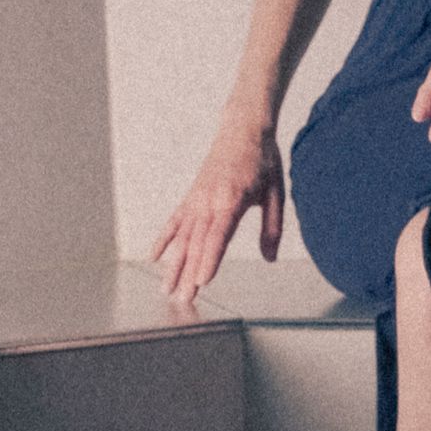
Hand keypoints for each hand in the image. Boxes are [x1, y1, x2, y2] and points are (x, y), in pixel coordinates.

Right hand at [149, 116, 285, 301]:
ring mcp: (196, 199)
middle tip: (182, 300)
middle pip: (197, 243)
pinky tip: (154, 258)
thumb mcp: (276, 193)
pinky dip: (163, 240)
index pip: (219, 235)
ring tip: (166, 289)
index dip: (210, 259)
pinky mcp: (191, 198)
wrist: (243, 129)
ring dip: (173, 265)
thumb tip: (270, 258)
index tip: (203, 280)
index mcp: (232, 199)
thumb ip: (272, 227)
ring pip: (182, 238)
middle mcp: (209, 201)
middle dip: (188, 274)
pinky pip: (174, 222)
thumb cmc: (262, 160)